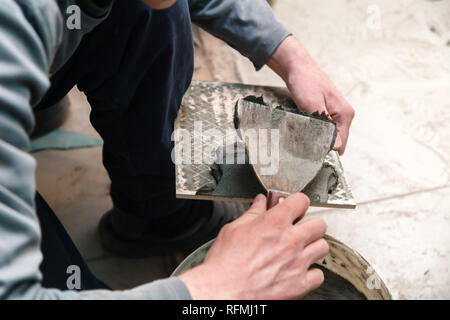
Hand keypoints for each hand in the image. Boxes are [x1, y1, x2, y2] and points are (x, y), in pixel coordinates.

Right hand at [178, 193, 328, 299]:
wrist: (223, 290)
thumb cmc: (225, 263)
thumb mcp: (234, 229)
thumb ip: (252, 214)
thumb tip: (259, 203)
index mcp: (274, 222)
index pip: (301, 201)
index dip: (298, 203)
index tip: (294, 207)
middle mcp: (291, 241)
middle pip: (319, 224)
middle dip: (310, 224)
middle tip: (300, 229)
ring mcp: (297, 263)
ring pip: (323, 247)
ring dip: (313, 246)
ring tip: (302, 249)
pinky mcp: (299, 284)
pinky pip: (319, 275)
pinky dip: (311, 273)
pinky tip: (300, 271)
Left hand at [267, 36, 354, 154]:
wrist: (297, 67)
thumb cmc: (305, 83)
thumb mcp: (312, 105)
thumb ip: (325, 126)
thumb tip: (336, 148)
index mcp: (345, 114)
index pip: (340, 144)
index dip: (325, 149)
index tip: (309, 147)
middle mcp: (344, 115)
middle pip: (334, 141)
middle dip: (319, 143)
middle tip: (302, 138)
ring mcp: (337, 114)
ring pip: (327, 135)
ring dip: (314, 136)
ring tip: (300, 129)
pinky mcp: (328, 112)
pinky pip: (322, 128)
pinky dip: (312, 129)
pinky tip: (302, 124)